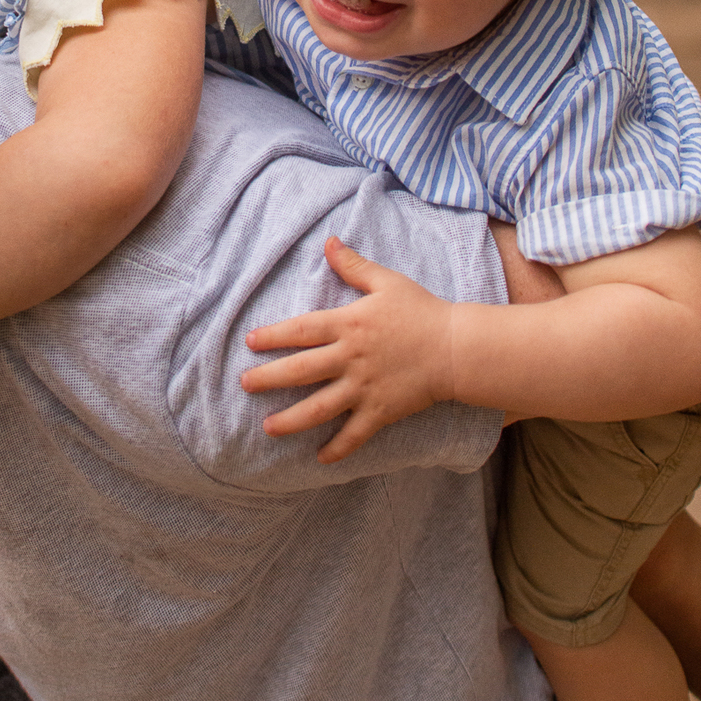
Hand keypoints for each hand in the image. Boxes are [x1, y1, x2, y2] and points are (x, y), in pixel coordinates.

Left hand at [240, 238, 455, 462]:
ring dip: (291, 420)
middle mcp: (350, 357)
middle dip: (269, 379)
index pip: (301, 330)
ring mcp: (364, 387)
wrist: (456, 348)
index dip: (273, 335)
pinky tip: (320, 459)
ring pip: (320, 407)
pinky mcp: (381, 410)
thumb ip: (353, 266)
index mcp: (349, 324)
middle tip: (244, 384)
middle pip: (301, 370)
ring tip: (268, 428)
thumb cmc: (422, 310)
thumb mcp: (387, 282)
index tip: (249, 342)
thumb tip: (329, 242)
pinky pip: (355, 434)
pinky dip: (338, 448)